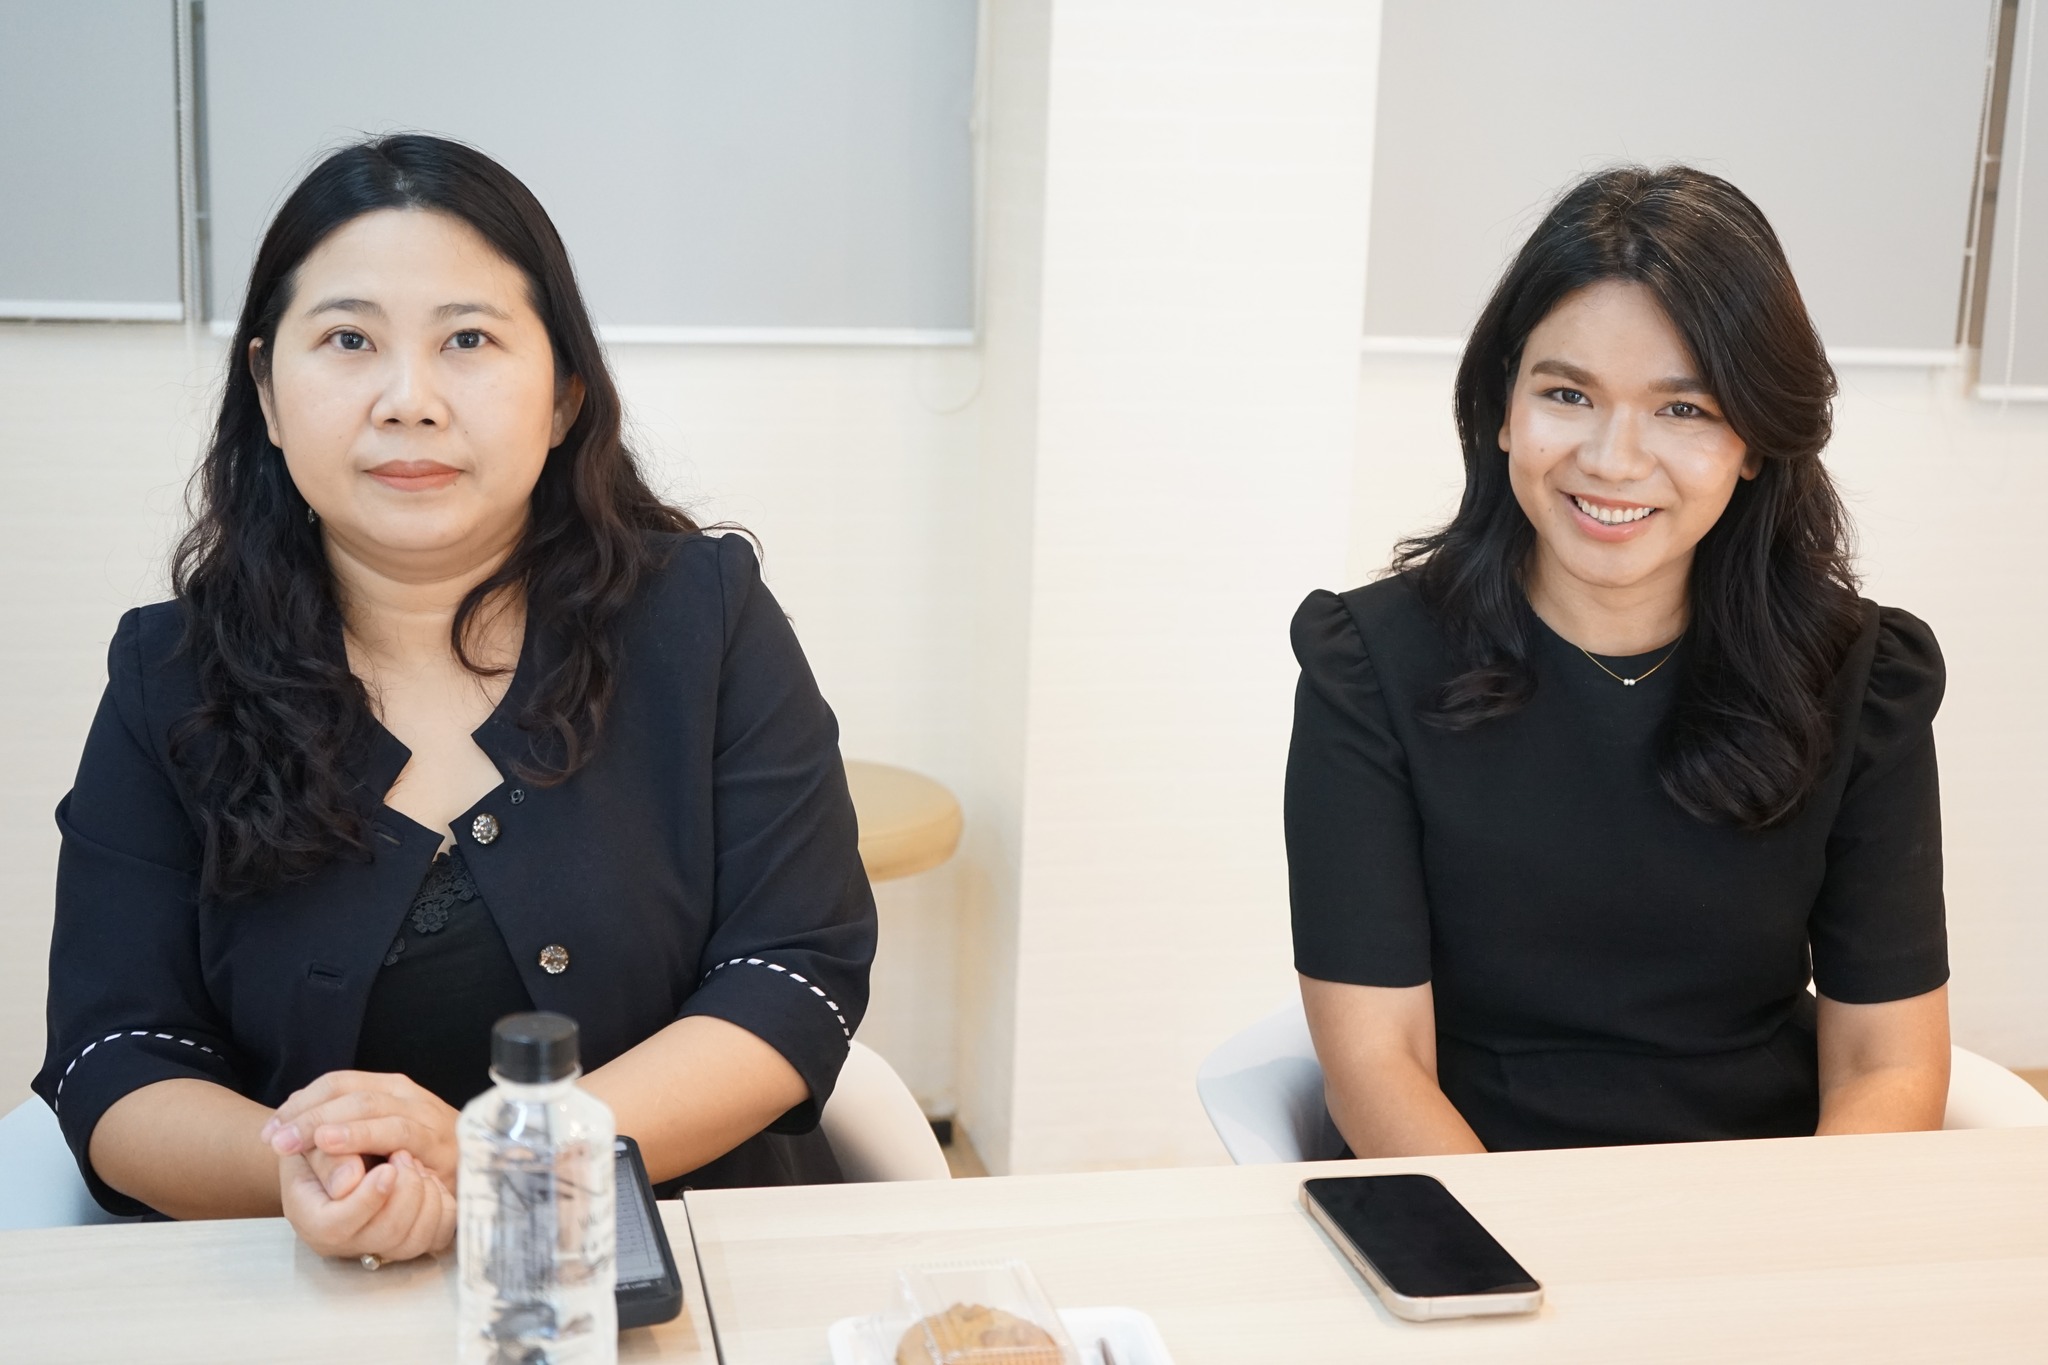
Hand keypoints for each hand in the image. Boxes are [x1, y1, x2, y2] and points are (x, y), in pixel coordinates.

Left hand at [264, 1070, 459, 1189]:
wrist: (482, 1178)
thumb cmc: (421, 1163)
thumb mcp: (379, 1144)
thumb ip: (344, 1132)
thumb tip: (290, 1125)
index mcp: (390, 1089)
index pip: (338, 1082)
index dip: (301, 1103)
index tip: (271, 1131)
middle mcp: (407, 1094)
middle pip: (348, 1091)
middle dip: (306, 1114)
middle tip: (276, 1139)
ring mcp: (425, 1113)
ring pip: (369, 1105)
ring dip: (326, 1123)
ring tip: (294, 1141)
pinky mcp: (438, 1140)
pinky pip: (396, 1131)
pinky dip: (361, 1134)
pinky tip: (333, 1143)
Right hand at [278, 1147, 454, 1261]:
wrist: (338, 1152)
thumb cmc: (321, 1145)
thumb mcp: (314, 1144)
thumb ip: (329, 1160)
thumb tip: (349, 1181)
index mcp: (311, 1220)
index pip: (336, 1227)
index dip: (367, 1199)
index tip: (388, 1169)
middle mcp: (345, 1242)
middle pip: (386, 1234)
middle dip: (405, 1190)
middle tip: (402, 1154)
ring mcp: (378, 1245)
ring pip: (416, 1239)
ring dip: (426, 1195)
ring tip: (414, 1163)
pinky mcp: (408, 1239)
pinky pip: (438, 1235)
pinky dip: (442, 1204)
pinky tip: (429, 1179)